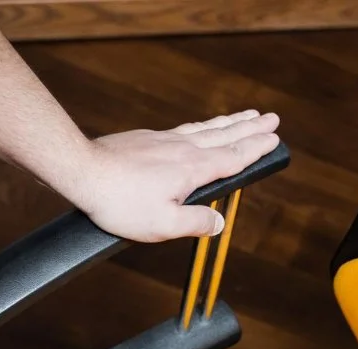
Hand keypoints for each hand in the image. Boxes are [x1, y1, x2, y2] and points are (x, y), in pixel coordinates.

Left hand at [55, 110, 280, 242]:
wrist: (83, 172)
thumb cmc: (120, 202)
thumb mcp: (164, 224)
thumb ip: (197, 223)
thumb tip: (218, 222)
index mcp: (193, 170)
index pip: (234, 158)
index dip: (256, 149)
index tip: (274, 140)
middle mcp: (183, 149)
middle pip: (225, 135)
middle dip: (251, 128)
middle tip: (272, 118)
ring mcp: (165, 140)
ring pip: (207, 129)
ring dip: (230, 122)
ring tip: (248, 114)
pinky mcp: (148, 139)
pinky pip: (186, 129)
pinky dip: (205, 126)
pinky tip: (204, 127)